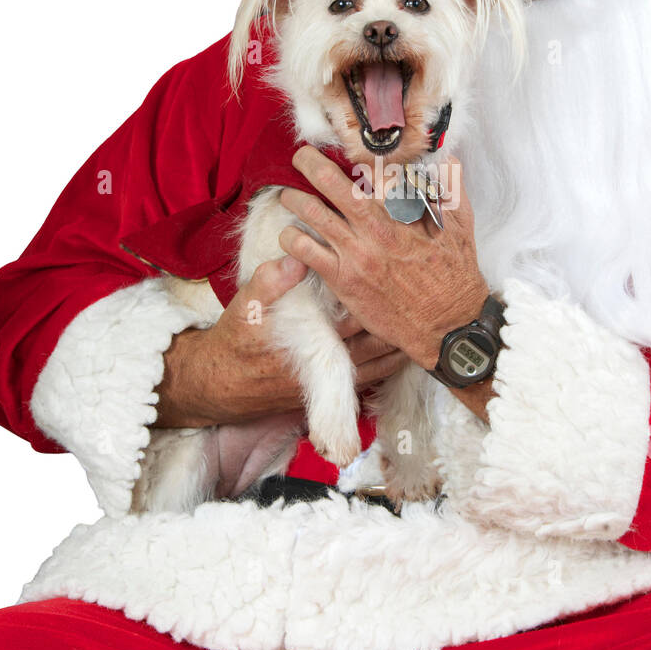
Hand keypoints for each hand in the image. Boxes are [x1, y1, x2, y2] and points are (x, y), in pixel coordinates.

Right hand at [152, 254, 408, 427]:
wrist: (223, 384)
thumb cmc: (236, 339)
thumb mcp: (244, 305)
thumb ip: (269, 282)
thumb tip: (295, 258)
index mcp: (306, 342)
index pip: (351, 319)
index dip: (376, 300)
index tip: (397, 279)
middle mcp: (323, 367)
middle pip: (374, 343)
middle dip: (399, 324)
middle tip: (426, 301)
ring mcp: (330, 383)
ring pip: (378, 364)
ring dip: (402, 344)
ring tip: (427, 323)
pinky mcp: (331, 391)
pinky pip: (371, 378)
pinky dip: (391, 363)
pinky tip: (407, 348)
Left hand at [277, 149, 490, 374]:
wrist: (447, 323)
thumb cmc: (455, 274)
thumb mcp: (462, 226)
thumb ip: (452, 189)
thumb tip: (450, 160)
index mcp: (403, 210)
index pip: (371, 169)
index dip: (354, 156)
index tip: (345, 151)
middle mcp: (375, 227)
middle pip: (333, 183)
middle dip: (311, 164)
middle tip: (301, 157)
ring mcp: (356, 253)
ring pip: (312, 214)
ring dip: (294, 199)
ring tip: (287, 195)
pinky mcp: (343, 280)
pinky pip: (305, 252)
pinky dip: (291, 239)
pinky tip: (289, 236)